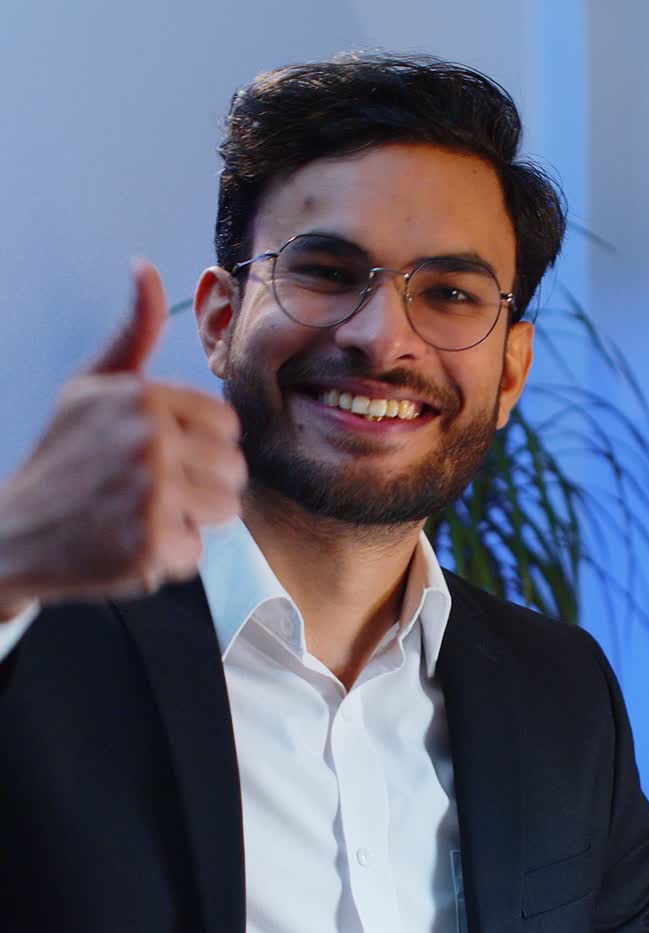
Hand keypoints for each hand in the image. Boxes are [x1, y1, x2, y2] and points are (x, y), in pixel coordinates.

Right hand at [0, 260, 245, 616]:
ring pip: (225, 511)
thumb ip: (133, 332)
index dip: (200, 446)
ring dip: (191, 521)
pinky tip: (131, 543)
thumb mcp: (92, 386)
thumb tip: (146, 267)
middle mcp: (149, 440)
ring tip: (145, 515)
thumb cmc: (65, 455)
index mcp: (143, 397)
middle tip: (152, 492)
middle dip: (202, 485)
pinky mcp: (150, 545)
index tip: (162, 455)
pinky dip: (169, 557)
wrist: (19, 531)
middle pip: (234, 469)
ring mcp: (151, 494)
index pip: (226, 425)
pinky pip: (198, 551)